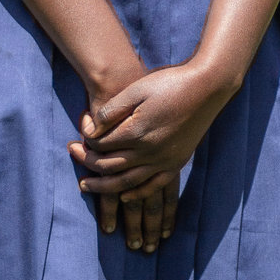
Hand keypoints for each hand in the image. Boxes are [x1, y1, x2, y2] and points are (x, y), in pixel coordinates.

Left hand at [70, 61, 236, 251]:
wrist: (207, 87)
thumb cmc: (170, 83)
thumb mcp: (136, 89)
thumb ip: (111, 111)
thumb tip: (89, 129)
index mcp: (137, 132)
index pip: (100, 145)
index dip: (85, 139)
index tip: (80, 129)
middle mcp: (149, 152)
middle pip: (109, 166)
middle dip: (87, 162)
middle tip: (71, 153)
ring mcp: (164, 161)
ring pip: (127, 183)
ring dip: (103, 187)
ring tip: (85, 186)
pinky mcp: (176, 163)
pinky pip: (153, 186)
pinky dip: (136, 193)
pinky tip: (124, 196)